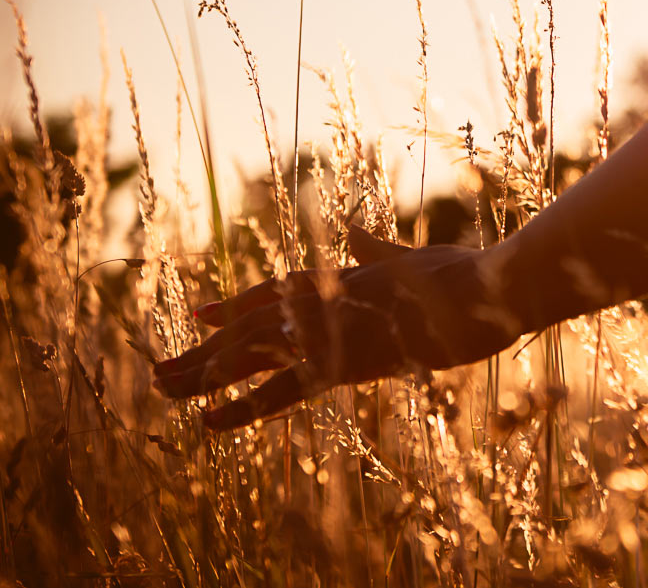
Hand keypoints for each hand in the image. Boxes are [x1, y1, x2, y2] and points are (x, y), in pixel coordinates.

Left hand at [152, 225, 525, 429]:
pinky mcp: (343, 361)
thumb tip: (352, 228)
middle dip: (207, 349)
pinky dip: (240, 405)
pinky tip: (207, 420)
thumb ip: (377, 248)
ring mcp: (331, 330)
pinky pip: (280, 389)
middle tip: (161, 369)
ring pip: (252, 353)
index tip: (201, 313)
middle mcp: (326, 304)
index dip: (237, 306)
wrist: (485, 290)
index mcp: (341, 280)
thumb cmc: (461, 273)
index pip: (276, 293)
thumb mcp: (414, 256)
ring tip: (161, 386)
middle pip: (251, 326)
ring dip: (204, 372)